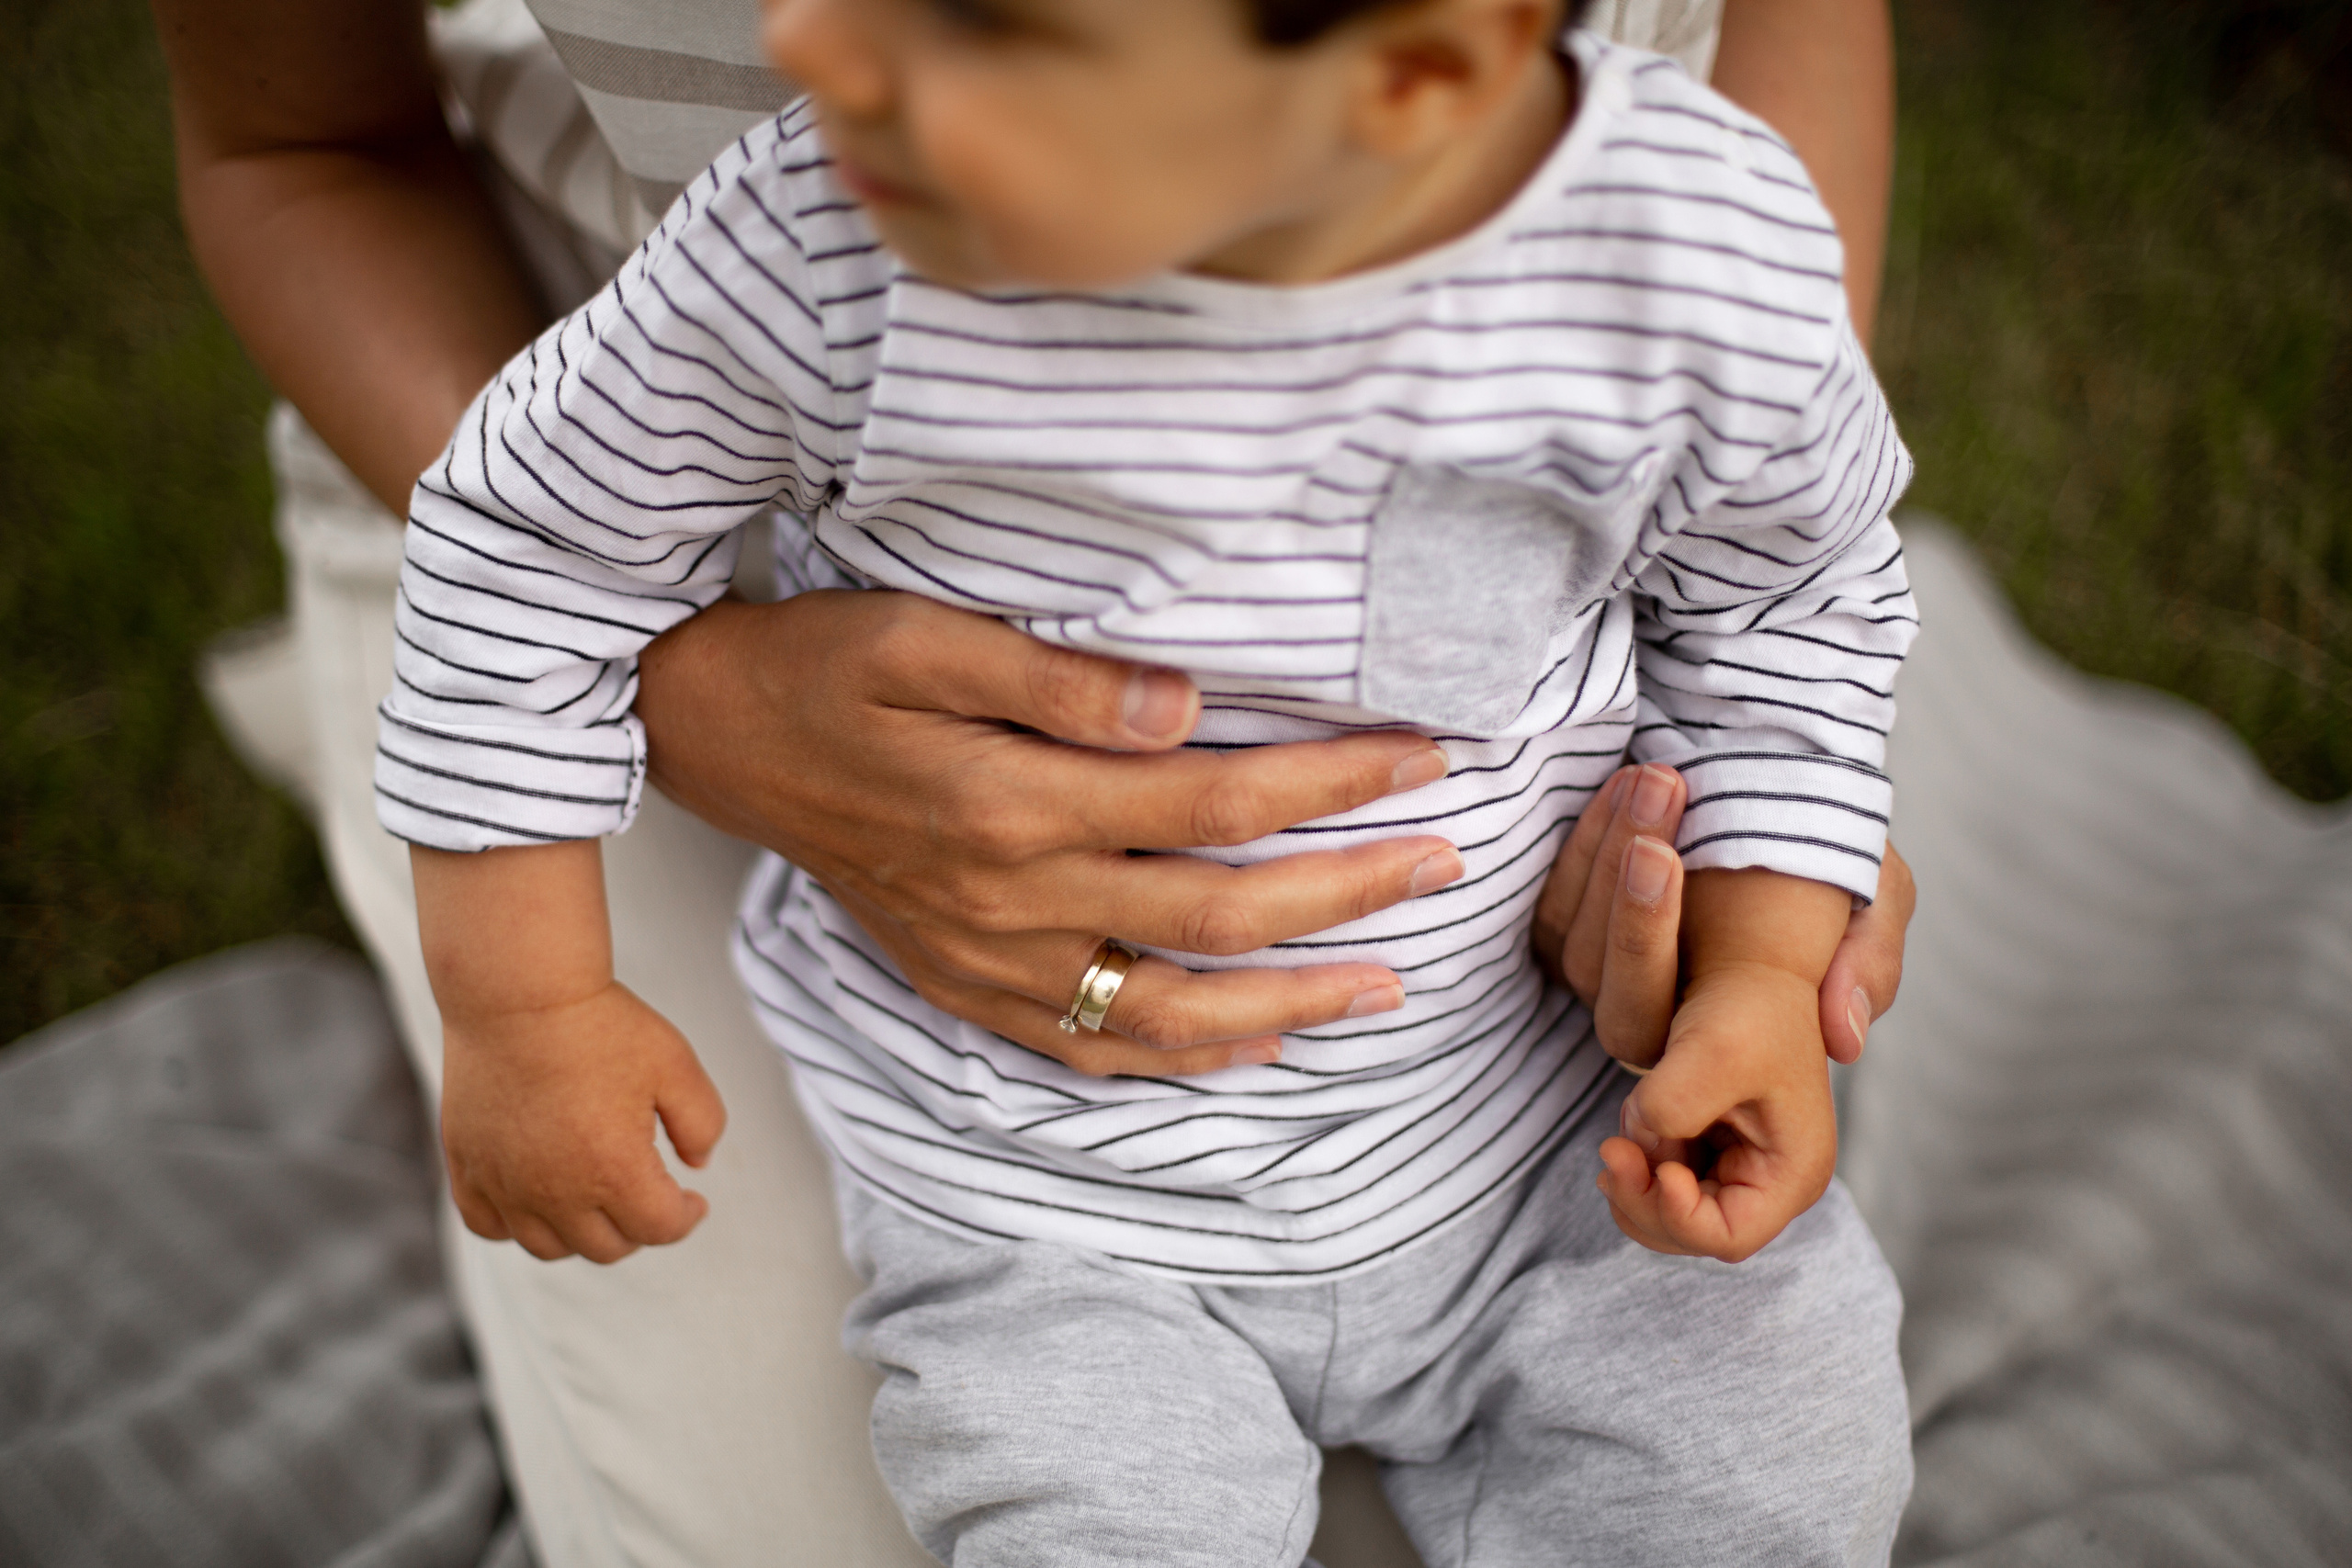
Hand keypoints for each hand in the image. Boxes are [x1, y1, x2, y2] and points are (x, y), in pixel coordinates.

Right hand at [440, 981, 726, 1264]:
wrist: (518, 994)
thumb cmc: (599, 1025)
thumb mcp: (677, 1066)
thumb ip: (703, 1123)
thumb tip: (697, 1165)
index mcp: (614, 1171)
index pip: (660, 1228)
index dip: (685, 1217)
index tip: (693, 1202)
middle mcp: (556, 1191)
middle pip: (608, 1247)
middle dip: (639, 1228)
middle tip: (650, 1199)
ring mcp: (505, 1183)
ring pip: (549, 1247)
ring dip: (583, 1236)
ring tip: (600, 1204)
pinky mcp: (467, 1165)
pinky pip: (488, 1225)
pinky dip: (516, 1226)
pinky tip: (538, 1202)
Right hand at [637, 590, 1462, 1078]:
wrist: (710, 738)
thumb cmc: (821, 669)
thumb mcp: (917, 636)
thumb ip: (1054, 678)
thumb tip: (1184, 708)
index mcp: (1012, 803)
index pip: (1214, 801)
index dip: (1329, 783)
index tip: (1421, 758)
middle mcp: (1011, 900)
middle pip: (1217, 913)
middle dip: (1346, 893)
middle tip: (1446, 864)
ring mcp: (988, 960)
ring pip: (1170, 1007)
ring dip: (1292, 1002)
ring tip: (1389, 988)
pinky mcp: (965, 986)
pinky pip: (1091, 1046)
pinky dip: (1182, 1057)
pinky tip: (1255, 1048)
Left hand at [1531, 763, 1914, 1067]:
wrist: (1788, 805)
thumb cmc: (1830, 866)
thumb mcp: (1874, 901)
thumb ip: (1868, 961)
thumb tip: (1843, 1040)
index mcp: (1714, 1032)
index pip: (1647, 1014)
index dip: (1642, 937)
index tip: (1662, 853)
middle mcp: (1648, 1013)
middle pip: (1601, 974)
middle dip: (1621, 884)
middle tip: (1658, 794)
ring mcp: (1602, 973)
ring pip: (1575, 929)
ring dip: (1607, 844)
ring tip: (1655, 774)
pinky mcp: (1573, 927)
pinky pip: (1558, 894)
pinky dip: (1588, 834)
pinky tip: (1625, 781)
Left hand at [1593, 958, 1838, 1262]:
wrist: (1745, 963)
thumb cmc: (1745, 1002)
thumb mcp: (1713, 1049)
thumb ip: (1674, 1104)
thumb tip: (1640, 1140)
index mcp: (1794, 1170)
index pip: (1727, 1236)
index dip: (1676, 1215)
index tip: (1652, 1168)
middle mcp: (1773, 1179)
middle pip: (1694, 1233)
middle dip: (1645, 1199)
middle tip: (1611, 1153)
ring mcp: (1741, 1166)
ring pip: (1670, 1207)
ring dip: (1637, 1177)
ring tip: (1624, 1128)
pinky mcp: (1711, 1146)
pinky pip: (1663, 1176)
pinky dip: (1639, 1157)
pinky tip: (1631, 1118)